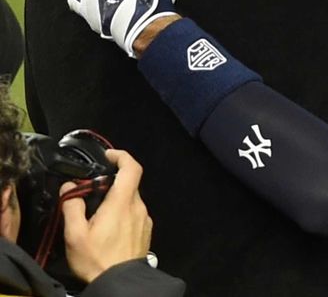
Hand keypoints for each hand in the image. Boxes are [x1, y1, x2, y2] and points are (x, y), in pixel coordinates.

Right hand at [61, 149, 152, 283]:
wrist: (121, 285)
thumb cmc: (97, 260)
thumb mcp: (76, 235)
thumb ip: (72, 207)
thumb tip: (70, 187)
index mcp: (123, 202)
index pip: (132, 167)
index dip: (121, 156)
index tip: (108, 156)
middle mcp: (138, 207)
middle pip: (129, 183)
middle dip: (112, 183)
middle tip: (93, 192)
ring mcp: (145, 219)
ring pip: (132, 200)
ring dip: (117, 200)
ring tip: (98, 216)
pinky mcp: (146, 231)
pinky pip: (135, 214)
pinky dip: (123, 213)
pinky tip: (110, 229)